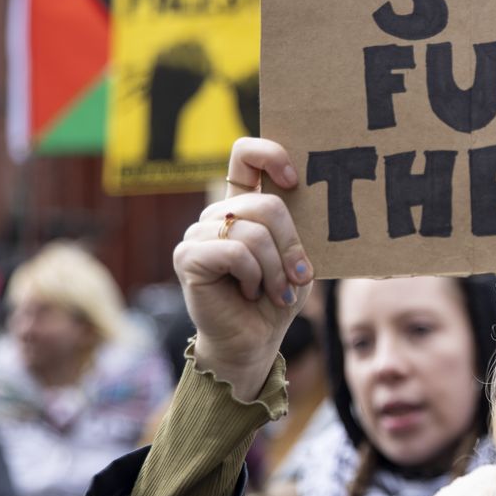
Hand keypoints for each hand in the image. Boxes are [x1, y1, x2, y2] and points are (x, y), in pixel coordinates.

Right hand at [173, 138, 313, 399]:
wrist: (254, 342)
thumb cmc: (277, 298)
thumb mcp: (298, 258)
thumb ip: (297, 229)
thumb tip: (308, 196)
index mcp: (243, 205)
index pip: (245, 155)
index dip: (270, 154)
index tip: (294, 179)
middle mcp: (217, 215)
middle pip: (264, 204)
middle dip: (291, 244)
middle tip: (299, 275)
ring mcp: (198, 234)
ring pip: (252, 232)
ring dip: (275, 268)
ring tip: (276, 291)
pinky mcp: (188, 256)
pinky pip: (235, 252)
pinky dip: (254, 276)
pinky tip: (249, 293)